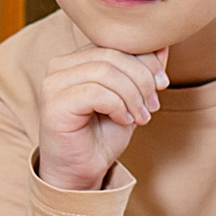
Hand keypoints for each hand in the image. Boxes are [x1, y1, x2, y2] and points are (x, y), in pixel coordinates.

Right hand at [35, 43, 167, 191]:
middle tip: (153, 105)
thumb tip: (162, 46)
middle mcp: (60, 65)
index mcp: (77, 59)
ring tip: (141, 117)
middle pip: (112, 55)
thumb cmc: (102, 136)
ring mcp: (53, 83)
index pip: (116, 44)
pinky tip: (123, 120)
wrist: (80, 172)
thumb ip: (142, 72)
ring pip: (105, 72)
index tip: (162, 84)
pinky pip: (96, 92)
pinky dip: (118, 106)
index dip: (145, 60)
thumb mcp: (130, 99)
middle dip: (142, 79)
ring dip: (132, 96)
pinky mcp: (54, 103)